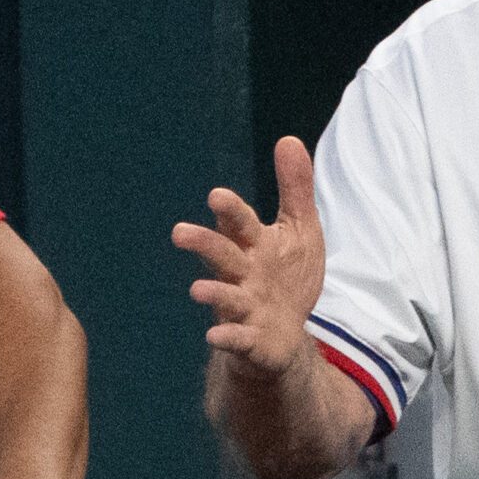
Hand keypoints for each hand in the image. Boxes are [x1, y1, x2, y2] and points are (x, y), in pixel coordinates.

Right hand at [172, 135, 326, 378]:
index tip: (218, 197)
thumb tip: (288, 139)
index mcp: (253, 245)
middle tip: (179, 233)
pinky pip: (239, 339)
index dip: (230, 211)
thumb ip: (294, 188)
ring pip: (225, 297)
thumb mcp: (299, 229)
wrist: (283, 336)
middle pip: (223, 256)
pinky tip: (217, 337)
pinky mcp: (252, 339)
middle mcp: (242, 274)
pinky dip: (229, 338)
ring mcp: (244, 308)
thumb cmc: (286, 276)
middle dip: (204, 244)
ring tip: (197, 291)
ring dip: (213, 293)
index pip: (240, 224)